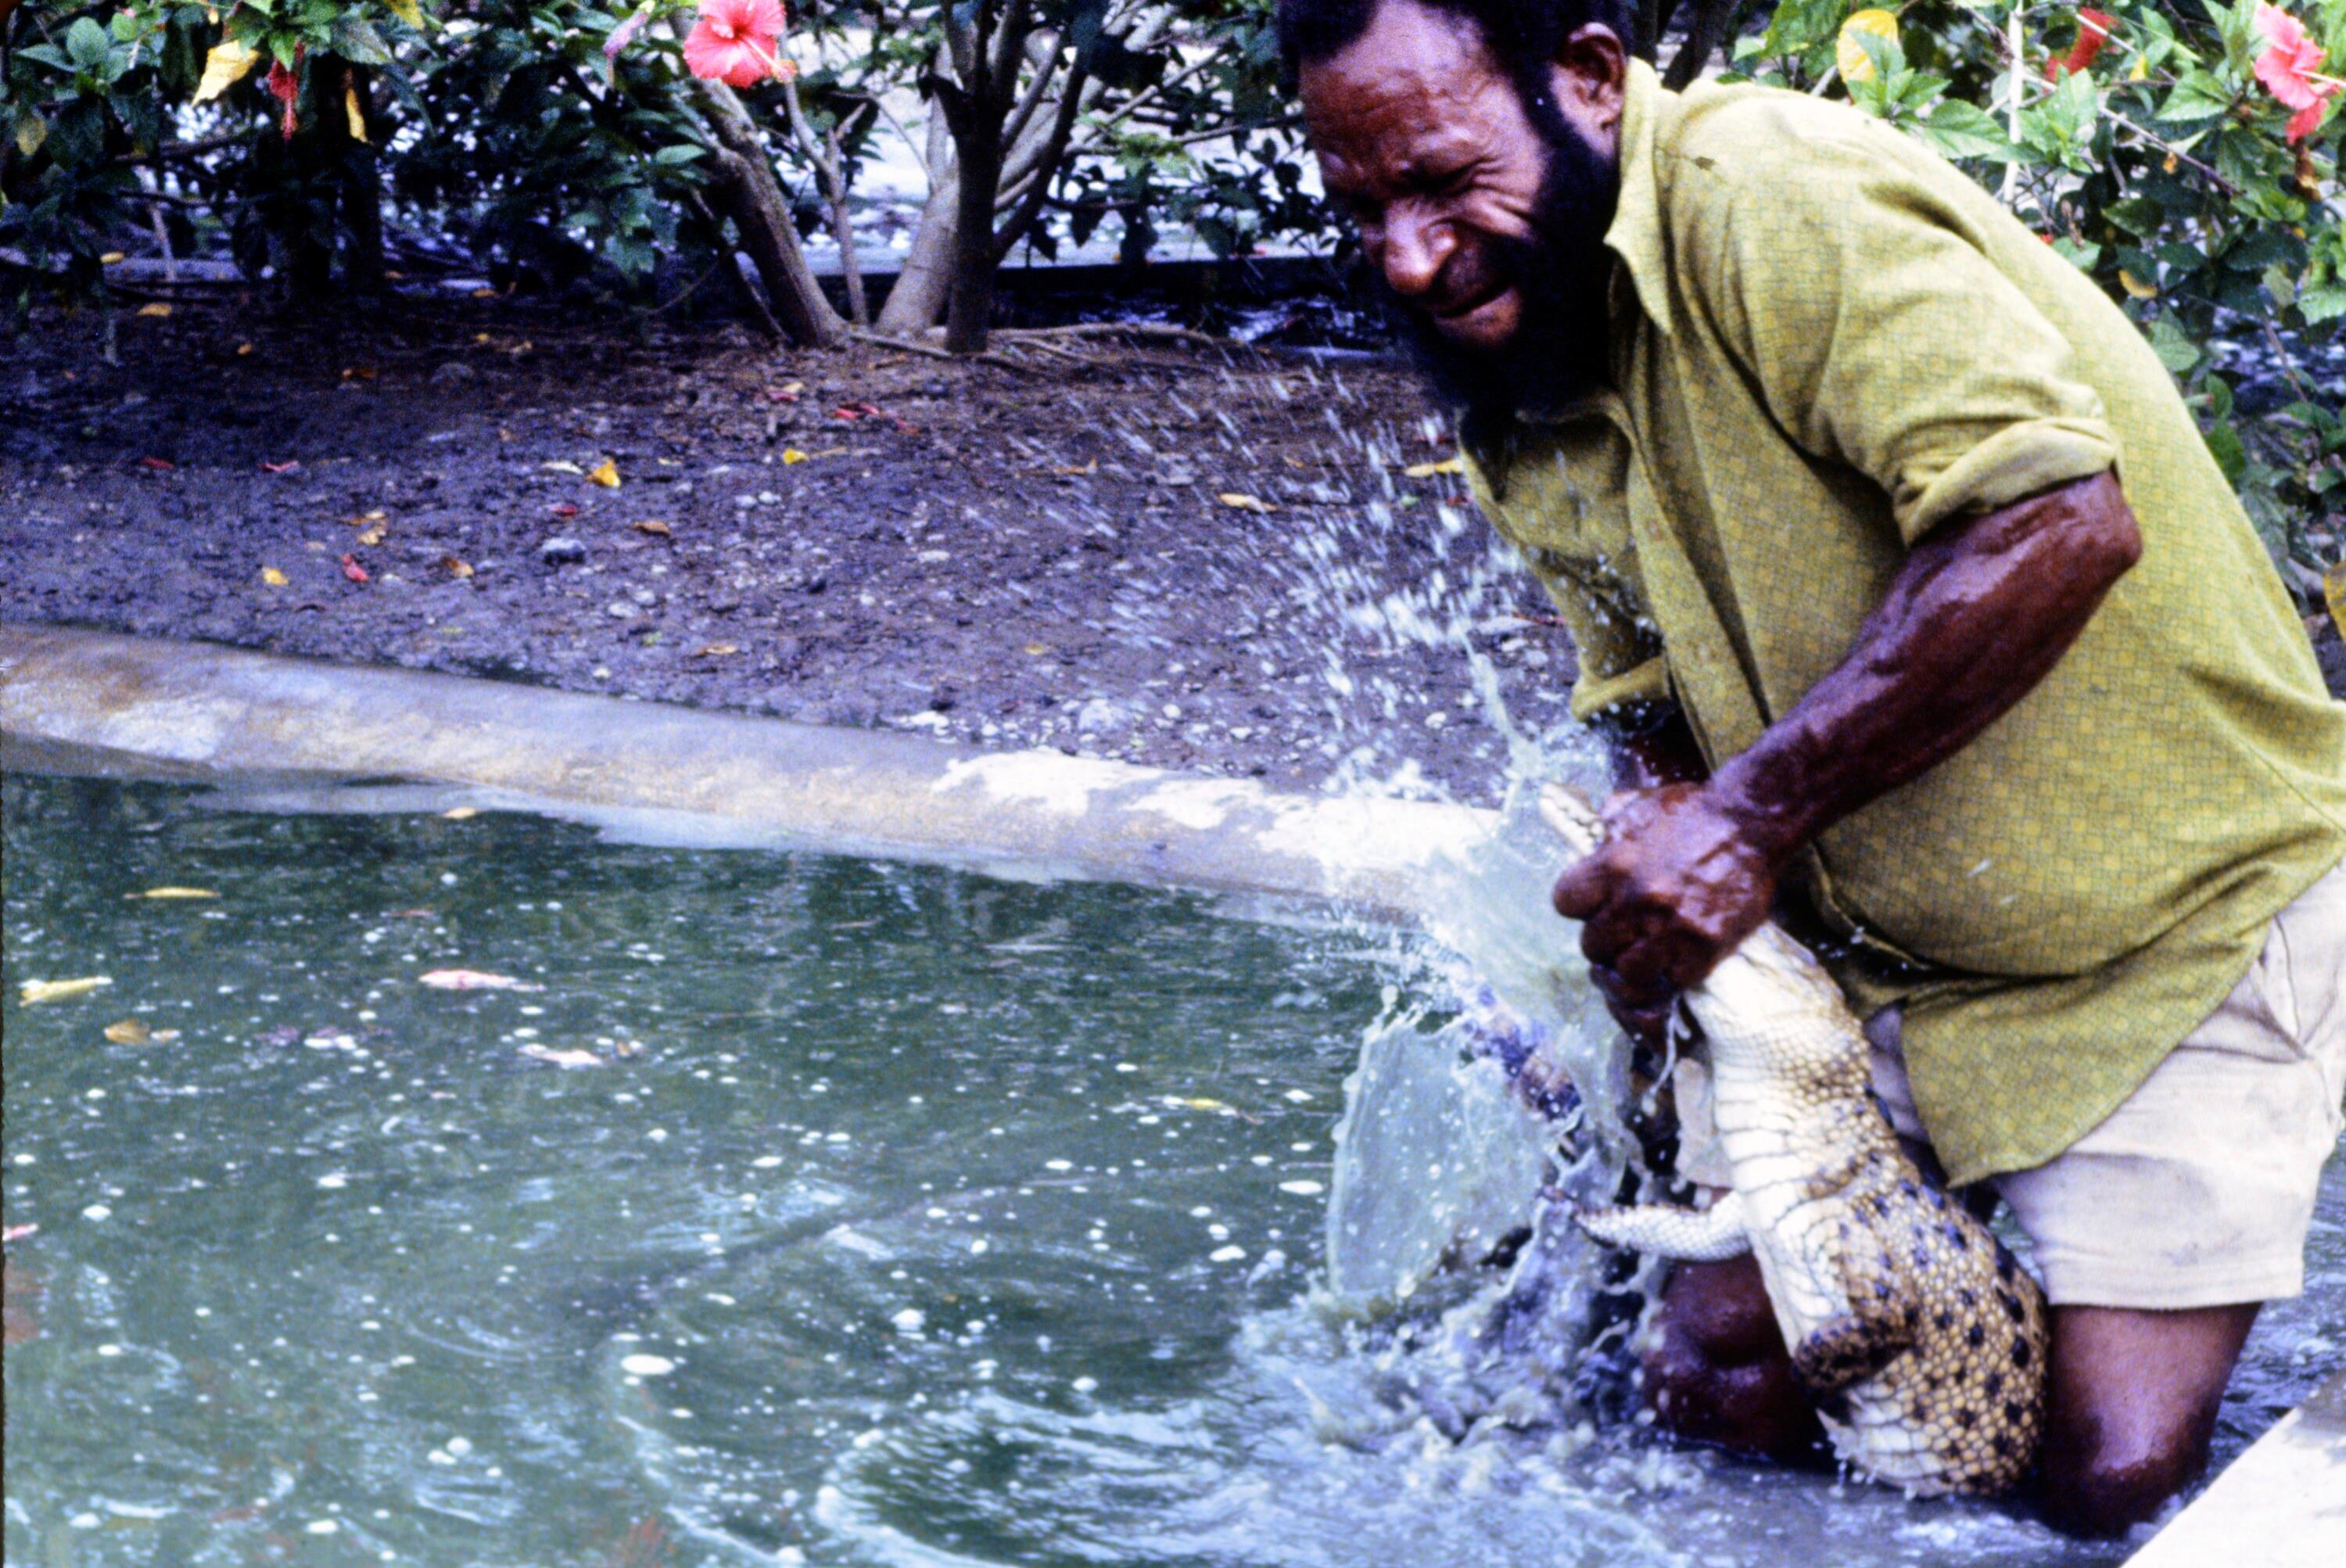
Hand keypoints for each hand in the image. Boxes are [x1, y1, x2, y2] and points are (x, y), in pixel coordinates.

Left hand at [1552, 783, 1781, 1019]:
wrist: (1751, 822)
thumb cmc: (1693, 811)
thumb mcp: (1637, 808)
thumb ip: (1607, 827)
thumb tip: (1590, 837)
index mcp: (1613, 866)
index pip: (1566, 903)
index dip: (1579, 905)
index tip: (1595, 903)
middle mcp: (1637, 901)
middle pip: (1593, 945)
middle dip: (1605, 938)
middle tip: (1623, 930)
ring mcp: (1671, 929)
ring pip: (1628, 971)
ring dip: (1634, 963)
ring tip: (1647, 950)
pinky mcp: (1705, 949)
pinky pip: (1673, 981)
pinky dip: (1673, 972)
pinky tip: (1679, 955)